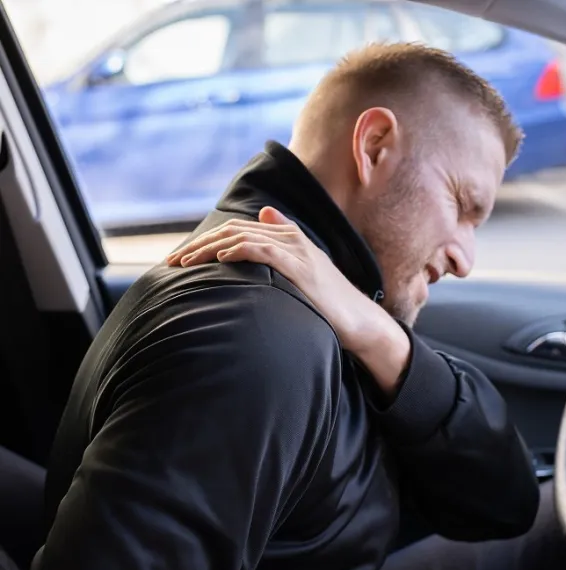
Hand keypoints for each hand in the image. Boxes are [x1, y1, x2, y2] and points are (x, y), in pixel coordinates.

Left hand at [166, 207, 410, 395]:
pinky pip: (262, 249)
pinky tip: (219, 258)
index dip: (205, 241)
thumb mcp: (303, 270)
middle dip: (198, 244)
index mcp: (287, 236)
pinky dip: (238, 250)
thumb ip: (281, 244)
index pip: (237, 229)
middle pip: (234, 230)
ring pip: (242, 236)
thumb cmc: (328, 303)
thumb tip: (263, 215)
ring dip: (208, 247)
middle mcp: (290, 237)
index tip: (181, 258)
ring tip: (184, 263)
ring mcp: (296, 249)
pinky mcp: (300, 265)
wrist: (358, 320)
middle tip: (171, 262)